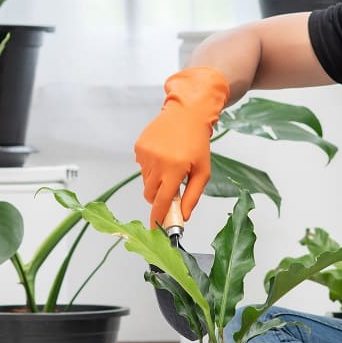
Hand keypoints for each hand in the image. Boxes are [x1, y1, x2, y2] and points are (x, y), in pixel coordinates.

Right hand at [134, 66, 228, 226]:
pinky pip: (141, 167)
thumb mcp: (203, 171)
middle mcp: (157, 162)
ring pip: (146, 181)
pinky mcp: (138, 147)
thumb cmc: (198, 142)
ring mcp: (145, 154)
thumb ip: (192, 196)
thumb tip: (184, 217)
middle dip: (159, 196)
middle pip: (151, 195)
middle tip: (172, 186)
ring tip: (169, 164)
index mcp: (174, 169)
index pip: (163, 202)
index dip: (159, 217)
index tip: (156, 229)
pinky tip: (162, 154)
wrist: (186, 113)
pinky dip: (151, 167)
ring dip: (156, 180)